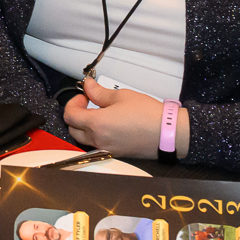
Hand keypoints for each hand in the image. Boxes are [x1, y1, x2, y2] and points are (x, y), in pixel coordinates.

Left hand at [61, 77, 186, 159]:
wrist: (169, 133)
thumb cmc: (148, 115)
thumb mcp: (121, 96)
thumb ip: (99, 92)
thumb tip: (88, 86)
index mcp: (97, 124)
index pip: (70, 115)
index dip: (73, 102)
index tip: (84, 96)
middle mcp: (99, 140)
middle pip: (73, 129)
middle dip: (76, 115)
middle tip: (88, 103)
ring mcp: (107, 149)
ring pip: (84, 139)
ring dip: (85, 126)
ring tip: (99, 113)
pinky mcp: (116, 154)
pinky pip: (97, 145)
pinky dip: (96, 135)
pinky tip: (108, 124)